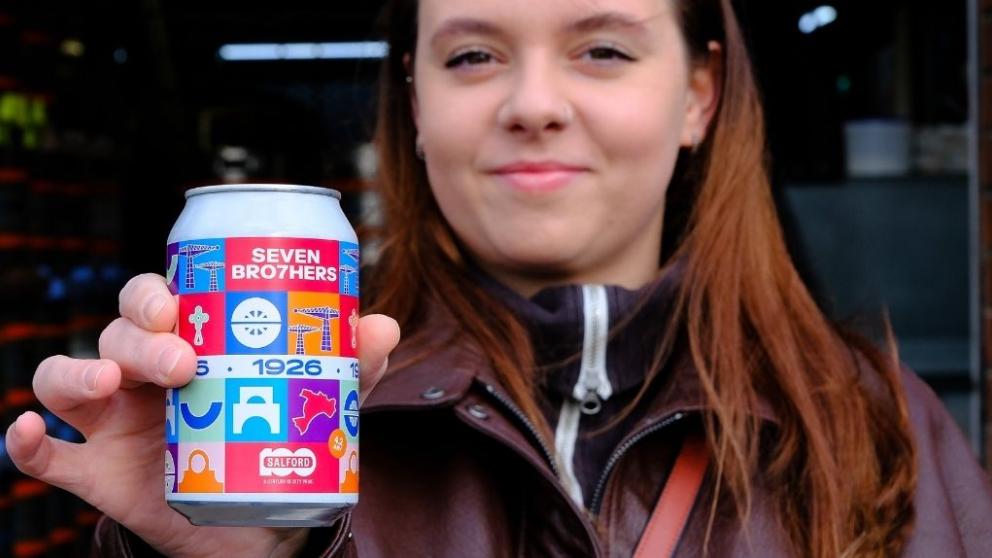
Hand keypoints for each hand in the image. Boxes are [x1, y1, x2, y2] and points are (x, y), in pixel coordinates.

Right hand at [4, 273, 399, 557]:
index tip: (180, 301)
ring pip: (69, 377)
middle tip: (180, 359)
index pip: (155, 298)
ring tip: (107, 384)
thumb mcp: (312, 397)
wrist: (255, 511)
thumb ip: (347, 364)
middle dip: (139, 337)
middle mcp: (142, 370)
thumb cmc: (271, 430)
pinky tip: (26, 434)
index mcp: (187, 339)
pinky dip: (26, 443)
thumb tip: (383, 325)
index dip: (155, 292)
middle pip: (117, 332)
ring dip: (77, 372)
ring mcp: (113, 420)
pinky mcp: (97, 472)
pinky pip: (49, 455)